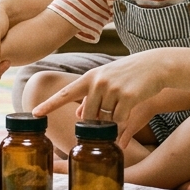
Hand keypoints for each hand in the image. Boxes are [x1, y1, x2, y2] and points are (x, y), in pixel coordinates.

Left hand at [32, 50, 172, 146]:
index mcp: (90, 77)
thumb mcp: (107, 80)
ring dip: (111, 122)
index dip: (49, 105)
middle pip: (88, 116)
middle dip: (94, 124)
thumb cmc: (129, 74)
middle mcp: (98, 82)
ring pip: (105, 119)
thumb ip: (91, 97)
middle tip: (106, 120)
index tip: (34, 113)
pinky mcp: (128, 96)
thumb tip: (78, 115)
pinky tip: (129, 112)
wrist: (156, 65)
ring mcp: (113, 88)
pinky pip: (119, 120)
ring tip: (122, 107)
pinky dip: (122, 122)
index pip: (65, 93)